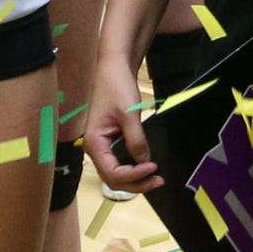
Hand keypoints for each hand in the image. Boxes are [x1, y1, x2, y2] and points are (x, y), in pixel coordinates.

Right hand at [83, 53, 158, 192]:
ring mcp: (102, 147)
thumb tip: (146, 163)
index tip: (153, 167)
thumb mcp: (128, 113)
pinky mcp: (111, 142)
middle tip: (159, 180)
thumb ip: (136, 140)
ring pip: (117, 174)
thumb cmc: (116, 87)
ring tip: (156, 177)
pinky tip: (147, 167)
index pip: (112, 173)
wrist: (113, 68)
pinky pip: (120, 163)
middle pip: (113, 179)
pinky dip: (134, 169)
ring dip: (135, 179)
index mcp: (94, 143)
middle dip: (135, 183)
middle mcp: (95, 149)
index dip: (134, 175)